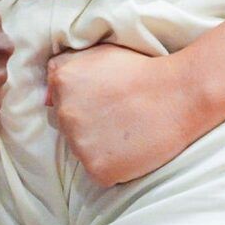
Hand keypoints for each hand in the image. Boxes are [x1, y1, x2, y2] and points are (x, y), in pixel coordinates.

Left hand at [47, 43, 202, 186]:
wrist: (179, 95)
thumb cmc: (142, 70)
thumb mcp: (99, 52)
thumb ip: (64, 66)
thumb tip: (44, 97)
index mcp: (61, 82)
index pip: (57, 101)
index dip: (84, 101)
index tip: (107, 98)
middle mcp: (64, 114)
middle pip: (66, 127)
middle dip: (87, 123)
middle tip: (119, 114)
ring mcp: (79, 145)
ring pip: (81, 150)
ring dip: (99, 145)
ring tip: (127, 130)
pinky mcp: (97, 170)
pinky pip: (98, 171)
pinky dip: (112, 165)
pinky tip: (131, 149)